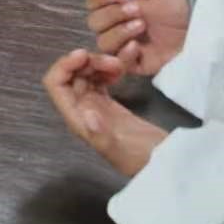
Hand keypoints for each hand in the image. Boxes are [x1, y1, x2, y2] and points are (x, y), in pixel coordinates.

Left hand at [43, 49, 167, 177]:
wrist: (167, 169)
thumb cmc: (144, 163)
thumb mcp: (123, 152)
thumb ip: (102, 135)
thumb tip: (87, 113)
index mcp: (77, 119)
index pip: (55, 85)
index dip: (64, 66)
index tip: (85, 54)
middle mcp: (81, 111)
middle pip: (71, 75)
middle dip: (88, 62)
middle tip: (115, 61)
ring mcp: (95, 107)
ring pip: (86, 74)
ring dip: (99, 63)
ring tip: (122, 63)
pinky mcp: (110, 105)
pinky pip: (101, 79)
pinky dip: (108, 69)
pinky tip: (123, 65)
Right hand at [86, 0, 190, 75]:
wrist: (199, 28)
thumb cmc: (178, 7)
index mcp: (117, 7)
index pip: (93, 4)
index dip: (99, 0)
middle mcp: (116, 27)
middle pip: (95, 23)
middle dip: (112, 15)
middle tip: (135, 10)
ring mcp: (124, 46)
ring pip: (104, 43)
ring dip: (118, 33)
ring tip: (141, 25)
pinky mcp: (136, 64)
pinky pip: (120, 63)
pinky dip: (124, 54)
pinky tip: (137, 46)